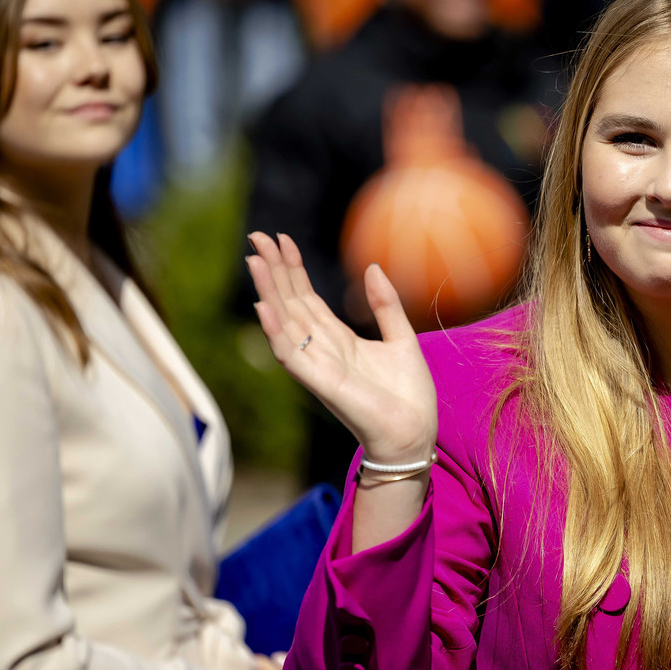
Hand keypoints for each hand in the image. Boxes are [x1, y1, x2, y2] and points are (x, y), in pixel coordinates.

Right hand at [246, 232, 437, 464]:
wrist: (415, 434)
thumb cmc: (409, 396)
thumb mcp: (402, 339)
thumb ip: (386, 305)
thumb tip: (373, 266)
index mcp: (339, 339)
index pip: (307, 298)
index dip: (293, 269)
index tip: (282, 239)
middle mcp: (321, 350)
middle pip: (290, 303)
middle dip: (274, 271)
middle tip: (257, 235)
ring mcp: (317, 366)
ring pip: (284, 323)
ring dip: (268, 292)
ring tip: (255, 260)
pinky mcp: (321, 383)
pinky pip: (292, 355)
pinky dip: (276, 332)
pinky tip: (264, 307)